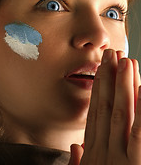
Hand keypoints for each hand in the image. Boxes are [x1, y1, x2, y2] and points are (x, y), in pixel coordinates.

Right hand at [68, 49, 140, 164]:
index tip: (101, 69)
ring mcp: (119, 156)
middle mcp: (104, 149)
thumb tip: (74, 146)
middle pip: (106, 106)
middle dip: (109, 77)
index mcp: (93, 152)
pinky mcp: (136, 164)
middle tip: (112, 54)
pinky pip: (139, 132)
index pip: (95, 113)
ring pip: (121, 113)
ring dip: (123, 85)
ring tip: (126, 62)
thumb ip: (79, 162)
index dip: (98, 88)